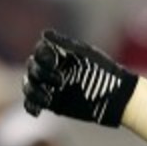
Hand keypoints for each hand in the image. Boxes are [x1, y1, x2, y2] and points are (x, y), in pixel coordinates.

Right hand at [22, 30, 136, 126]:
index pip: (40, 51)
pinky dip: (31, 106)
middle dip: (40, 73)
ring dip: (33, 90)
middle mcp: (53, 69)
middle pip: (32, 67)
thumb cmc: (105, 72)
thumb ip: (65, 45)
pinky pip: (33, 103)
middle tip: (60, 80)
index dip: (43, 56)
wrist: (117, 98)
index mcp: (61, 54)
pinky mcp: (52, 103)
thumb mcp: (86, 56)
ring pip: (29, 85)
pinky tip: (37, 111)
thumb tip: (44, 34)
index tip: (54, 62)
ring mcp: (51, 86)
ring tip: (48, 98)